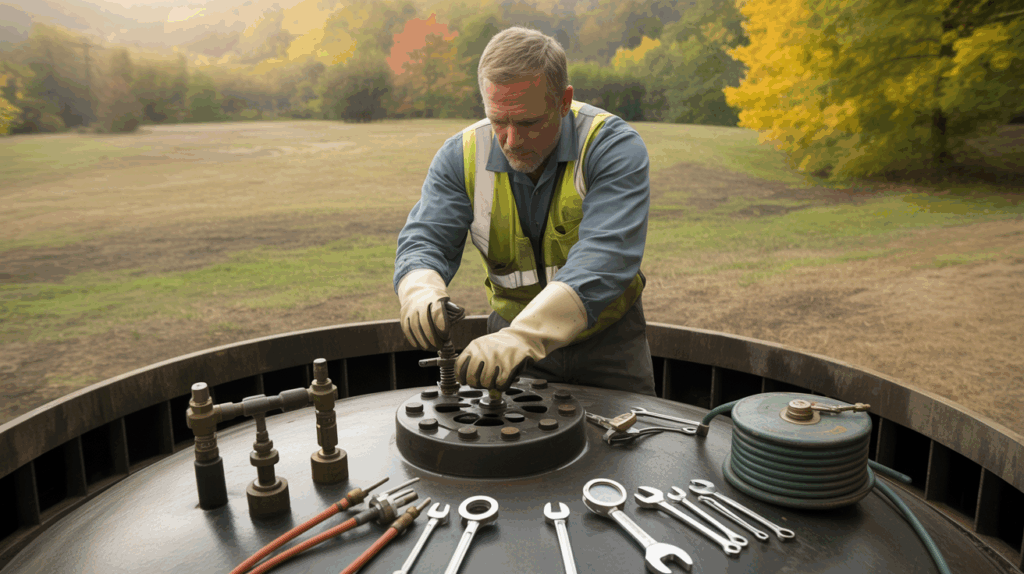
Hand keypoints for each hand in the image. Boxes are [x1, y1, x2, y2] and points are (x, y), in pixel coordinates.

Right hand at [397, 269, 449, 350]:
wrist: (419, 290)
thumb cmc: (437, 301)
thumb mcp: (446, 302)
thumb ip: (451, 314)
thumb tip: (455, 328)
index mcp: (435, 297)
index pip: (437, 312)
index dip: (441, 326)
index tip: (446, 336)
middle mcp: (421, 302)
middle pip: (424, 321)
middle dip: (432, 337)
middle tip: (438, 346)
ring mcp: (410, 308)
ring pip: (414, 326)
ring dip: (422, 340)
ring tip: (429, 348)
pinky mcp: (403, 314)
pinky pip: (406, 328)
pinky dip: (412, 338)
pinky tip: (418, 345)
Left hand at [455, 281, 586, 389]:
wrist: (523, 337)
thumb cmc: (502, 346)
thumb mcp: (485, 348)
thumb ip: (476, 364)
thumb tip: (468, 384)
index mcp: (474, 346)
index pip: (459, 365)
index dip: (461, 377)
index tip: (464, 382)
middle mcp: (483, 351)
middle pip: (472, 378)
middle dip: (476, 384)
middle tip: (482, 383)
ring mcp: (496, 358)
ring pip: (485, 382)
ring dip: (490, 386)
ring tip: (494, 381)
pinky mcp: (508, 364)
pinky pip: (500, 383)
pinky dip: (501, 386)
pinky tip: (503, 381)